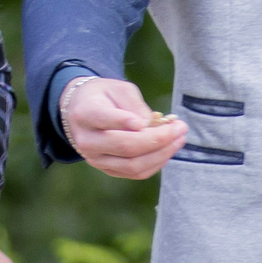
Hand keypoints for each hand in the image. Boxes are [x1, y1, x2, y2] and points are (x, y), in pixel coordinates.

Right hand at [61, 75, 188, 179]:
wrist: (82, 112)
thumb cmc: (104, 96)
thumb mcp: (119, 89)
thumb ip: (136, 106)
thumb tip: (156, 126)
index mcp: (85, 113)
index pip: (104, 118)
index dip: (124, 121)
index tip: (144, 121)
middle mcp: (87, 140)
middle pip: (124, 146)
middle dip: (157, 139)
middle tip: (180, 127)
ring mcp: (95, 159)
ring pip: (132, 165)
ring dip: (161, 154)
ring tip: (179, 138)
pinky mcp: (107, 169)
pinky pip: (135, 173)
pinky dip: (156, 163)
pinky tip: (168, 149)